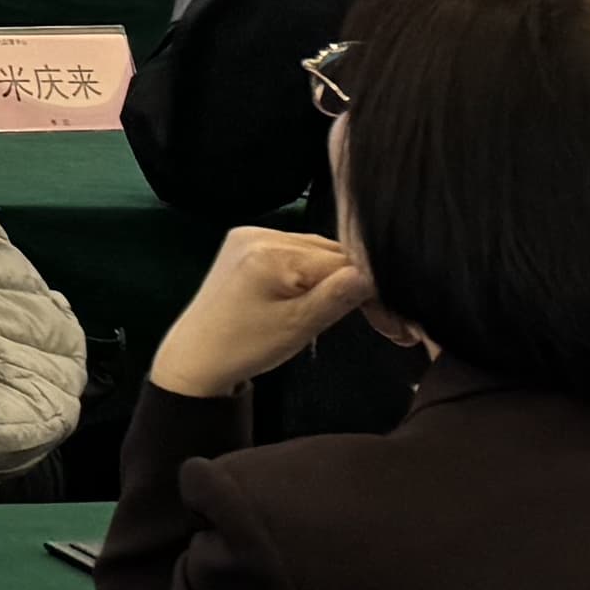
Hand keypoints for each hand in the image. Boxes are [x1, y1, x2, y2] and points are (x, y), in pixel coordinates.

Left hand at [151, 226, 376, 399]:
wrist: (196, 355)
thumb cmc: (246, 346)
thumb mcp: (300, 326)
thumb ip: (339, 296)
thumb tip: (375, 274)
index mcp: (272, 253)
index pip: (344, 263)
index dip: (374, 292)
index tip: (393, 324)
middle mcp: (261, 234)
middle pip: (332, 253)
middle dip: (357, 284)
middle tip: (384, 322)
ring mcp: (250, 235)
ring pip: (317, 251)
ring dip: (336, 277)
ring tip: (352, 309)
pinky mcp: (244, 243)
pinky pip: (295, 251)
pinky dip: (312, 272)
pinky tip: (316, 294)